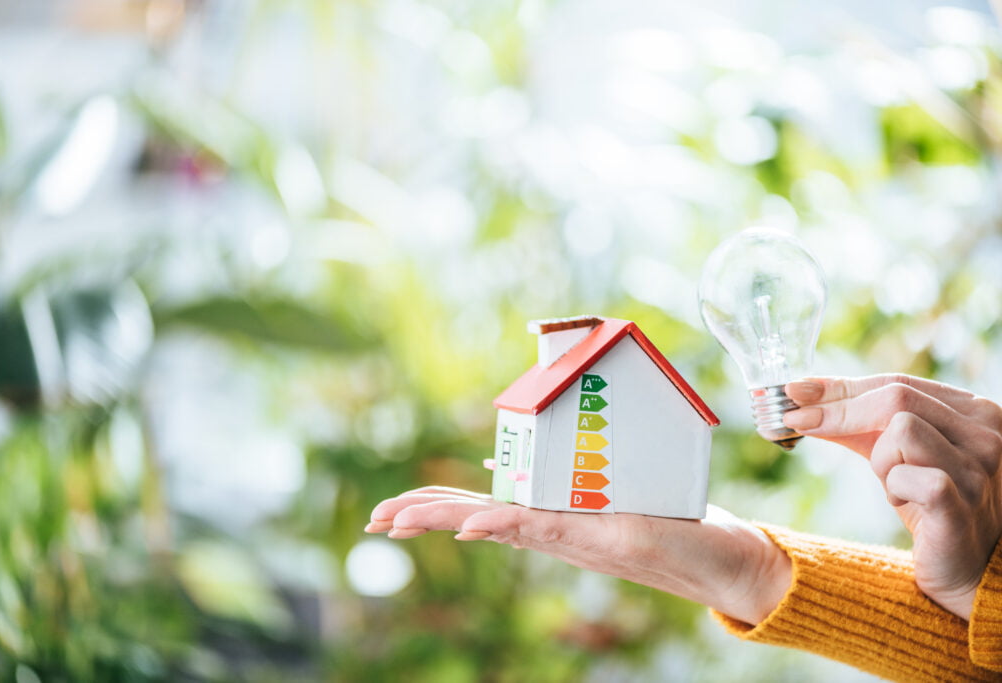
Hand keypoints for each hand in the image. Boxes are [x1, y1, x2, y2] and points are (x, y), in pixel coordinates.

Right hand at [365, 487, 791, 625]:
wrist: (732, 562)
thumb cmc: (677, 522)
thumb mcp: (616, 490)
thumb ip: (565, 478)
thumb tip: (507, 461)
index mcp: (553, 516)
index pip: (482, 505)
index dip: (436, 504)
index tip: (392, 509)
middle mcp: (556, 529)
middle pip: (476, 516)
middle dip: (424, 516)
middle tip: (375, 519)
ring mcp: (575, 535)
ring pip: (498, 523)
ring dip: (446, 519)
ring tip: (396, 521)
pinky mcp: (604, 536)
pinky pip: (543, 527)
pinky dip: (504, 524)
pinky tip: (471, 525)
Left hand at [784, 374, 1001, 619]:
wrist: (965, 567)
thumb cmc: (928, 504)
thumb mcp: (892, 454)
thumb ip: (856, 424)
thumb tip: (802, 396)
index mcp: (972, 411)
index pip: (897, 383)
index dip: (842, 386)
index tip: (796, 390)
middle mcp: (986, 432)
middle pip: (895, 397)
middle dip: (839, 410)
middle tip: (800, 421)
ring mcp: (979, 467)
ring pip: (901, 430)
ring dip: (880, 459)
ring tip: (893, 483)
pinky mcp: (961, 501)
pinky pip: (906, 475)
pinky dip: (893, 487)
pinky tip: (904, 501)